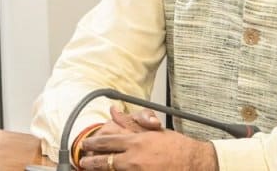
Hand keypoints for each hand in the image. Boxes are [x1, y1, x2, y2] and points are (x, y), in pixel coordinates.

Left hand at [81, 108, 217, 170]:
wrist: (194, 163)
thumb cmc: (176, 147)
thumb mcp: (153, 130)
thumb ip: (130, 122)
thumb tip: (114, 111)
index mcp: (136, 142)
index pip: (108, 142)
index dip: (94, 145)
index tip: (85, 146)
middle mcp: (134, 159)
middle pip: (105, 161)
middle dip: (91, 161)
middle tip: (82, 161)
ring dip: (101, 170)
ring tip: (92, 170)